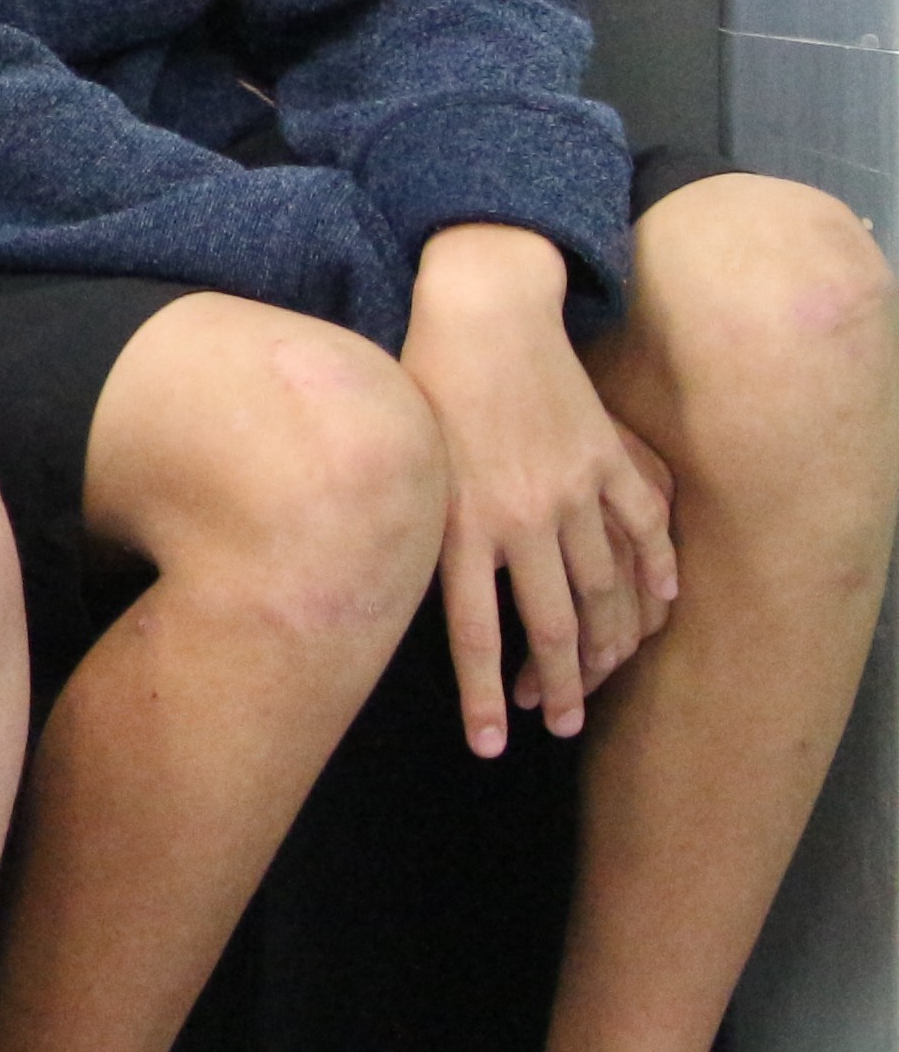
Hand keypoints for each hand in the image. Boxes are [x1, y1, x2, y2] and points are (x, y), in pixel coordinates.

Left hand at [404, 227, 677, 754]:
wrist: (482, 307)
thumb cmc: (420, 379)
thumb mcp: (399, 459)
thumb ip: (408, 525)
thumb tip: (392, 589)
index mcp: (457, 521)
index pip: (472, 635)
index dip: (484, 697)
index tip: (493, 744)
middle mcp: (519, 517)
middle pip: (549, 628)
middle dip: (557, 687)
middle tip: (561, 723)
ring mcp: (570, 490)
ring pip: (603, 592)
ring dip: (607, 647)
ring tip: (601, 682)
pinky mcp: (606, 460)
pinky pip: (644, 530)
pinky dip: (658, 572)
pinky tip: (660, 607)